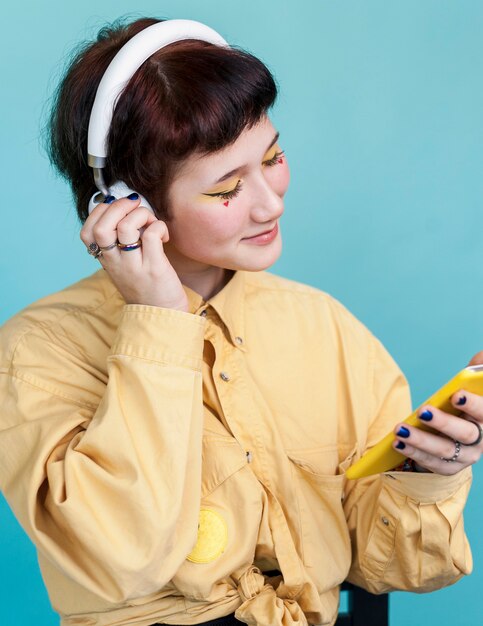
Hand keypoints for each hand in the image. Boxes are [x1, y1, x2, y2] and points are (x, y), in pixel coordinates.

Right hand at [80, 195, 187, 310]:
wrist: (162, 315)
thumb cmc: (146, 287)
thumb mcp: (125, 267)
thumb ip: (121, 244)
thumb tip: (128, 211)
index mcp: (107, 261)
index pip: (87, 232)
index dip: (99, 212)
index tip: (116, 206)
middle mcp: (116, 263)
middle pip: (102, 226)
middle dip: (118, 206)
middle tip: (135, 205)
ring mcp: (134, 266)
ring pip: (126, 226)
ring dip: (141, 214)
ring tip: (151, 222)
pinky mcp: (155, 267)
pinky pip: (152, 235)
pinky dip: (159, 226)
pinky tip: (164, 236)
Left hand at [392, 353, 482, 474]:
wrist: (458, 435)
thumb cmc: (462, 404)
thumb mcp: (471, 386)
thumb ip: (478, 370)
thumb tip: (480, 359)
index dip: (473, 404)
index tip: (456, 395)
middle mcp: (481, 440)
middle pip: (465, 434)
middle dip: (443, 422)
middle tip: (422, 411)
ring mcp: (465, 457)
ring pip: (444, 451)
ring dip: (420, 440)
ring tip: (399, 429)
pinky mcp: (448, 467)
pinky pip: (430, 463)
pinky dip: (413, 453)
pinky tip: (397, 443)